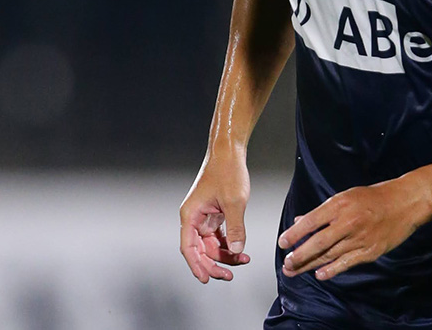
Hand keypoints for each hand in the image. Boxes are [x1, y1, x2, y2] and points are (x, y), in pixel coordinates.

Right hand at [179, 153, 251, 282]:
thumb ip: (235, 228)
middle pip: (200, 250)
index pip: (189, 248)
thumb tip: (235, 251)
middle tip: (230, 275)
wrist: (230, 151)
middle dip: (215, 264)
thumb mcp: (234, 201)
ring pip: (210, 245)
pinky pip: (218, 236)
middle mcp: (194, 217)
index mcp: (191, 215)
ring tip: (243, 260)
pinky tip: (240, 251)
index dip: (196, 266)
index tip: (206, 279)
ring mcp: (204, 216)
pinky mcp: (214, 213)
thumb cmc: (228, 171)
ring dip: (225, 255)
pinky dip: (228, 244)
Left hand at [277, 176, 431, 280]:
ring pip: (330, 256)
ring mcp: (360, 238)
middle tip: (287, 262)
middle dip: (299, 255)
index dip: (294, 234)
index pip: (310, 222)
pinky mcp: (371, 251)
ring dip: (310, 265)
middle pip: (318, 243)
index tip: (283, 242)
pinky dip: (332, 270)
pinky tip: (320, 275)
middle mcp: (348, 222)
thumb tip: (301, 221)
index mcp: (340, 205)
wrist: (405, 203)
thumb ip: (323, 211)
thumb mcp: (346, 196)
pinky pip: (347, 263)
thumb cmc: (375, 197)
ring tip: (296, 270)